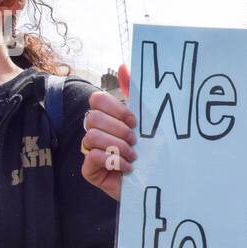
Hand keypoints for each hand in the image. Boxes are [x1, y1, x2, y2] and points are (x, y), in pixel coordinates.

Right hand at [80, 63, 136, 202]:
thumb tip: (124, 65)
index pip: (97, 100)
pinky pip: (91, 156)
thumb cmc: (150, 151)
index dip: (115, 108)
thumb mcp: (146, 121)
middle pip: (92, 118)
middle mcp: (95, 132)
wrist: (156, 181)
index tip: (134, 120)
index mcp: (107, 117)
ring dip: (117, 147)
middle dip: (118, 129)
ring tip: (133, 157)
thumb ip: (134, 94)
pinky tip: (127, 168)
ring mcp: (90, 151)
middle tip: (134, 141)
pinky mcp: (90, 171)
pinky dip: (113, 161)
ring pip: (91, 137)